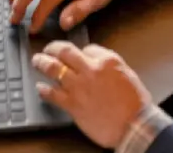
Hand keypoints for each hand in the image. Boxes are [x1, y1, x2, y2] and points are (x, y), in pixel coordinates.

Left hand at [33, 42, 151, 149]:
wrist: (134, 126)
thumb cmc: (135, 104)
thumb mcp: (127, 75)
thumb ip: (110, 66)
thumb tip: (98, 63)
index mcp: (107, 61)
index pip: (88, 47)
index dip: (80, 50)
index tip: (77, 54)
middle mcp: (91, 70)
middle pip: (64, 51)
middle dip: (52, 47)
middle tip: (47, 48)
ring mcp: (79, 87)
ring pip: (53, 69)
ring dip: (42, 63)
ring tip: (37, 61)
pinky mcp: (72, 104)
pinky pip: (52, 94)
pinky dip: (43, 90)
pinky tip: (40, 88)